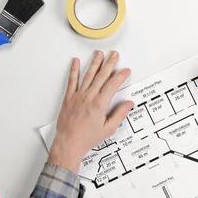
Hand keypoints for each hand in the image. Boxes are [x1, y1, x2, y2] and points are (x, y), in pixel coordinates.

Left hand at [48, 51, 133, 172]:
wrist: (69, 143)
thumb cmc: (87, 138)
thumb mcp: (108, 129)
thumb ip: (119, 114)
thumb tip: (128, 104)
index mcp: (100, 104)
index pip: (113, 84)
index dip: (120, 75)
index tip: (125, 70)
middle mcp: (89, 97)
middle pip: (101, 76)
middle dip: (109, 63)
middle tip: (114, 55)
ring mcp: (78, 96)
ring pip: (88, 75)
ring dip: (94, 63)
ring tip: (99, 54)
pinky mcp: (69, 98)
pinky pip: (72, 81)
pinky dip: (74, 70)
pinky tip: (76, 62)